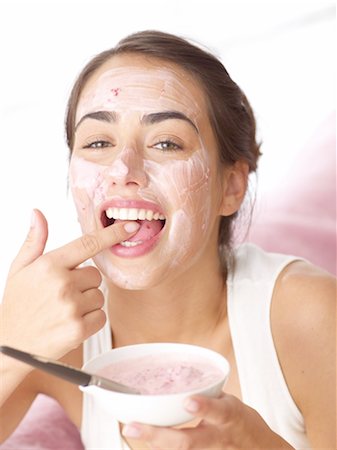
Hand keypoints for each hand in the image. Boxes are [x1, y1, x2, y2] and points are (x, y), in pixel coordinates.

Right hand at [1, 209, 139, 358]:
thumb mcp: (19, 269)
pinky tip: (70, 323)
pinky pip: (101, 316)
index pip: (88, 243)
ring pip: (99, 296)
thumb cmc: (17, 305)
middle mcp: (62, 283)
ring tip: (63, 310)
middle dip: (84, 283)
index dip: (113, 234)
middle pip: (96, 275)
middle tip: (63, 294)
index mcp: (49, 265)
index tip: (131, 226)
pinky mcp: (78, 329)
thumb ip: (34, 241)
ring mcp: (71, 307)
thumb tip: (37, 213)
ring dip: (87, 303)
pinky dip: (90, 321)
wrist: (8, 346)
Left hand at [122, 393, 293, 448]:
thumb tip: (179, 380)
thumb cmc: (241, 422)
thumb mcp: (230, 402)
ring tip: (132, 430)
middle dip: (158, 436)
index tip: (188, 401)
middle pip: (188, 442)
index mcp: (229, 417)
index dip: (204, 407)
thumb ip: (206, 396)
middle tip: (131, 427)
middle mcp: (218, 439)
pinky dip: (160, 448)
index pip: (219, 411)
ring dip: (155, 443)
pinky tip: (146, 440)